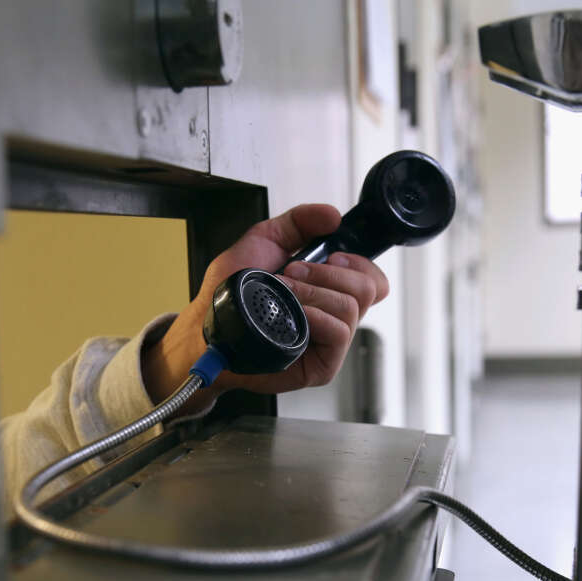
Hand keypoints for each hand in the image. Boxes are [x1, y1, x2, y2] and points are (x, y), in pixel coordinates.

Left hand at [142, 203, 389, 404]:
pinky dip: (316, 315)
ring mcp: (330, 342)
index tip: (330, 256)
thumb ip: (299, 222)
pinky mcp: (323, 365)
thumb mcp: (264, 241)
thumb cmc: (232, 292)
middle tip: (292, 274)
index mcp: (329, 289)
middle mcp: (334, 315)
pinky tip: (294, 314)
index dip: (359, 263)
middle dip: (328, 273)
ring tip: (283, 293)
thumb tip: (333, 216)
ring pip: (351, 308)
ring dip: (313, 292)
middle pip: (369, 289)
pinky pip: (340, 333)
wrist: (208, 325)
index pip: (373, 279)